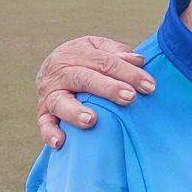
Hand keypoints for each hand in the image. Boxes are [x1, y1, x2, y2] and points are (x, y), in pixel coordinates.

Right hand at [36, 36, 151, 147]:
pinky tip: (61, 142)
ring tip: (91, 120)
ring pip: (60, 101)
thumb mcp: (98, 48)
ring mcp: (50, 93)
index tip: (149, 86)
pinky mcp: (43, 113)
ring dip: (75, 112)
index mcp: (77, 53)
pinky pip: (43, 124)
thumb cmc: (85, 60)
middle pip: (84, 78)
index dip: (128, 72)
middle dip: (108, 88)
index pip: (105, 61)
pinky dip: (49, 133)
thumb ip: (117, 53)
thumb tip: (139, 61)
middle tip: (129, 97)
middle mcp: (60, 72)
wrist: (50, 67)